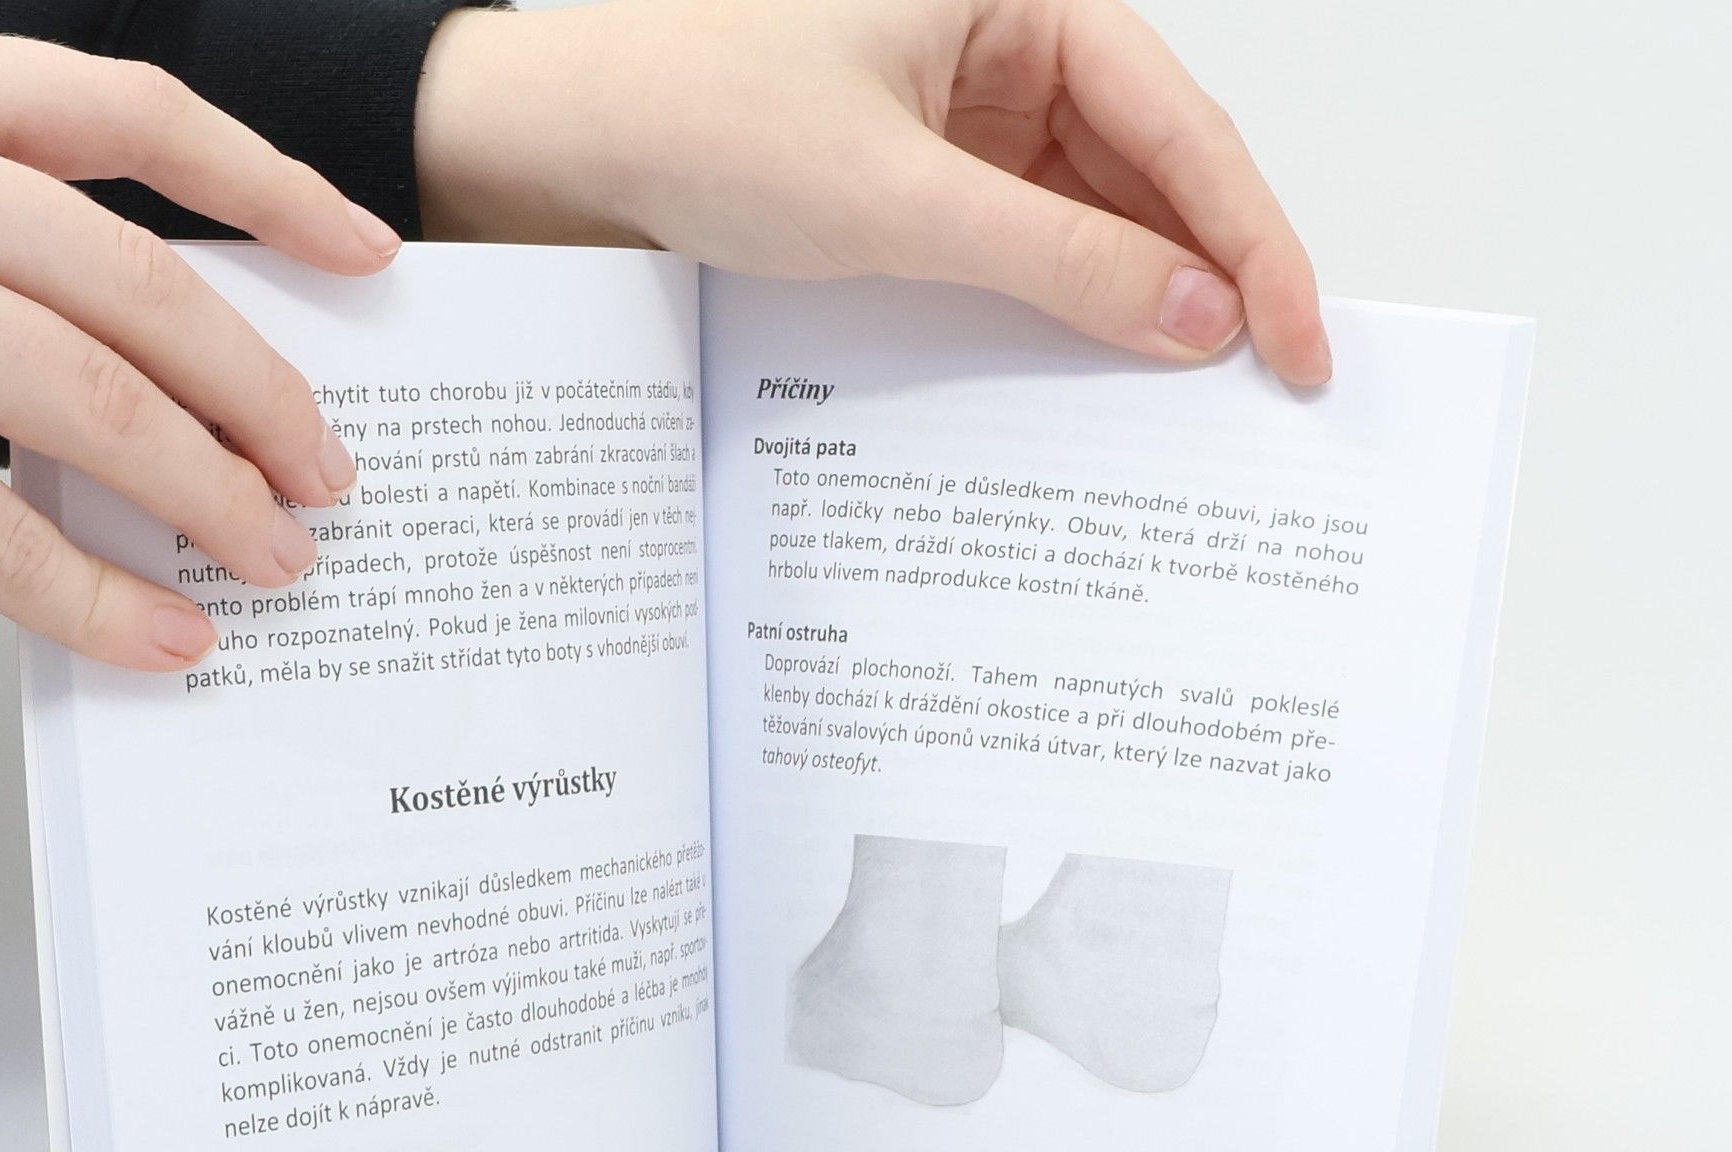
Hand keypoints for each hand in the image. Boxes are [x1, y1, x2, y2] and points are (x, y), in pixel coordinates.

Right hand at [0, 14, 401, 669]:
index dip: (271, 183)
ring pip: (107, 407)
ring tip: (279, 558)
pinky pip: (5, 535)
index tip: (365, 249)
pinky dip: (102, 598)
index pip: (134, 112)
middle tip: (326, 473)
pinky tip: (167, 633)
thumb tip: (144, 353)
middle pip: (151, 289)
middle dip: (266, 395)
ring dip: (217, 497)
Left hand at [419, 0, 1329, 384]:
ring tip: (1194, 394)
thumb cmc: (695, 114)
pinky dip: (1066, 301)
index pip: (1180, 124)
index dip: (1253, 238)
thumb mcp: (895, 200)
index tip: (1299, 338)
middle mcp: (1008, 40)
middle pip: (1156, 166)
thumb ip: (1056, 260)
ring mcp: (971, 110)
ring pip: (1099, 208)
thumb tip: (1193, 316)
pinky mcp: (932, 171)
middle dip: (1213, 272)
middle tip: (1273, 383)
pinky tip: (1097, 364)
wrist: (567, 146)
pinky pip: (1031, 236)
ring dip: (1142, 296)